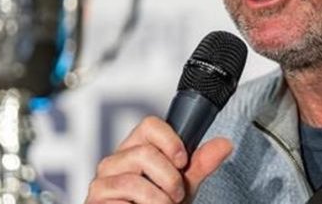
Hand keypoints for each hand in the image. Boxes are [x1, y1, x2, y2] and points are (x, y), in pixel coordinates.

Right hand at [84, 115, 232, 203]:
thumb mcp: (183, 185)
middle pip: (145, 153)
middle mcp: (116, 161)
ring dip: (159, 201)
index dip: (170, 140)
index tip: (183, 161)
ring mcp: (102, 181)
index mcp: (136, 149)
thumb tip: (224, 144)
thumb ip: (200, 164)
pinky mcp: (96, 200)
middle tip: (175, 196)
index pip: (149, 125)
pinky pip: (123, 202)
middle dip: (170, 179)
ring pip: (135, 181)